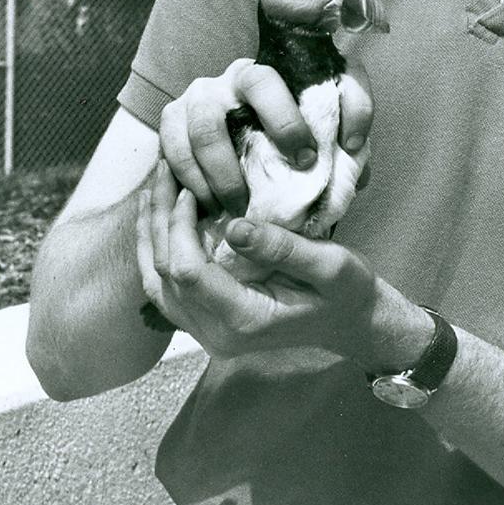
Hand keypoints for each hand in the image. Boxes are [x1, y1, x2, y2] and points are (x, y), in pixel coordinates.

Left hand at [134, 163, 418, 363]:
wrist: (351, 323)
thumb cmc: (347, 291)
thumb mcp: (330, 265)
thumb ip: (283, 249)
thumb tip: (232, 227)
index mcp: (243, 320)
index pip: (188, 272)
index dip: (178, 225)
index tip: (190, 187)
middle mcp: (215, 334)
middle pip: (164, 274)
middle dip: (159, 219)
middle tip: (166, 170)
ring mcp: (206, 332)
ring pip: (156, 280)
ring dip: (152, 231)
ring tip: (155, 186)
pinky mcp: (204, 322)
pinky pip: (165, 287)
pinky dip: (158, 248)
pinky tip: (158, 216)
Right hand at [158, 62, 376, 223]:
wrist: (254, 136)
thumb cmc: (299, 128)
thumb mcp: (331, 119)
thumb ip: (351, 118)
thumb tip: (353, 144)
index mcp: (265, 71)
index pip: (266, 80)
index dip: (284, 120)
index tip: (306, 158)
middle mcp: (224, 81)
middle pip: (216, 116)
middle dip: (239, 161)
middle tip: (260, 195)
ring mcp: (193, 101)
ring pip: (198, 134)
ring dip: (219, 178)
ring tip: (238, 209)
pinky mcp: (171, 126)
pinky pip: (172, 154)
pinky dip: (192, 185)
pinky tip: (210, 207)